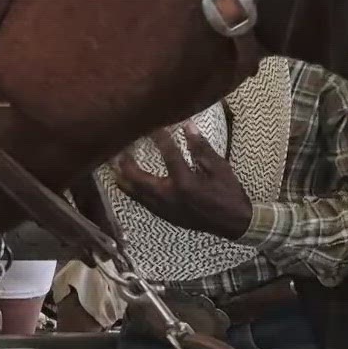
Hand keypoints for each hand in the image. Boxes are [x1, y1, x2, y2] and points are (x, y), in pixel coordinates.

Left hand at [110, 121, 253, 239]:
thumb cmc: (228, 193)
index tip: (152, 125)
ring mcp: (162, 208)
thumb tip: (187, 125)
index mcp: (185, 183)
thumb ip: (201, 148)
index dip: (159, 138)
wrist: (232, 223)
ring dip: (123, 177)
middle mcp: (168, 196)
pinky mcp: (162, 214)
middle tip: (120, 147)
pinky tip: (127, 180)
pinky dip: (131, 189)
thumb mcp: (219, 168)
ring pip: (134, 192)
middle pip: (137, 178)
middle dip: (126, 162)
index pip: (168, 155)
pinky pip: (140, 201)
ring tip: (114, 163)